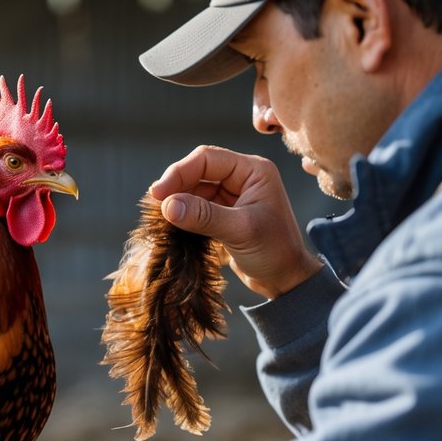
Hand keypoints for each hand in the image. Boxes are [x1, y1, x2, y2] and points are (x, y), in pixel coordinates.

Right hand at [149, 145, 321, 298]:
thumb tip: (167, 206)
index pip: (207, 159)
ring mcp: (232, 197)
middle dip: (176, 187)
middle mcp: (242, 178)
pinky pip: (196, 207)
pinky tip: (171, 226)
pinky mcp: (223, 215)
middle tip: (155, 208)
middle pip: (197, 172)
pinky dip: (183, 215)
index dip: (179, 172)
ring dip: (177, 202)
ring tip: (162, 219)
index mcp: (253, 171)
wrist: (286, 281)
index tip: (158, 194)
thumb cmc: (275, 252)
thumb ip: (204, 216)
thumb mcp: (241, 231)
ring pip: (194, 190)